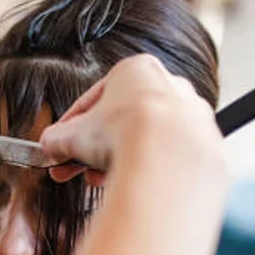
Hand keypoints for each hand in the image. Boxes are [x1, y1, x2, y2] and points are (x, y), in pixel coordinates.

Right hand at [40, 54, 220, 185]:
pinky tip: (130, 183)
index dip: (71, 128)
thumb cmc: (122, 132)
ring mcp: (192, 115)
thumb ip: (57, 138)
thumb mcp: (72, 135)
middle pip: (122, 121)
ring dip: (120, 160)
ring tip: (100, 181)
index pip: (94, 100)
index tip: (60, 147)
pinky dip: (148, 169)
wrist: (167, 157)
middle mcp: (170, 85)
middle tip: (76, 170)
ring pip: (147, 140)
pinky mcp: (205, 143)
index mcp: (136, 70)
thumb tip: (48, 146)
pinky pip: (169, 157)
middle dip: (95, 149)